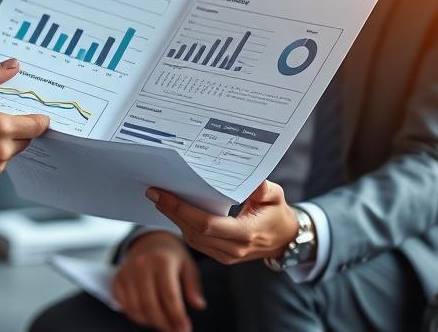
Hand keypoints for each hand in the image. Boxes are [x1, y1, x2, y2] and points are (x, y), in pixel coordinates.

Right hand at [0, 59, 48, 193]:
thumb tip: (11, 66)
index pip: (37, 125)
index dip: (41, 117)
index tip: (37, 110)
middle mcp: (0, 149)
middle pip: (28, 138)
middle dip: (22, 126)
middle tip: (7, 114)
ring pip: (14, 150)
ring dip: (8, 139)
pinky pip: (0, 162)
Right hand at [112, 231, 206, 331]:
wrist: (149, 242)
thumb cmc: (171, 258)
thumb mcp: (187, 265)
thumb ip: (193, 285)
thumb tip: (199, 305)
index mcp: (162, 261)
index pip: (169, 296)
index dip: (177, 316)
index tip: (185, 329)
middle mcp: (141, 265)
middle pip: (151, 304)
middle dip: (164, 324)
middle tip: (175, 331)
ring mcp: (126, 271)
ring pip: (136, 307)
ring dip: (151, 322)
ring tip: (164, 324)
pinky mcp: (117, 278)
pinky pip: (123, 304)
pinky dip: (135, 316)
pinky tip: (148, 317)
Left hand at [147, 180, 298, 264]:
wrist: (284, 239)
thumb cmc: (277, 213)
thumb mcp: (276, 196)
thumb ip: (265, 189)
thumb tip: (255, 181)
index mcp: (246, 233)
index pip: (207, 224)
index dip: (182, 210)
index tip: (164, 194)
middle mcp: (234, 248)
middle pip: (194, 232)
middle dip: (171, 212)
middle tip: (153, 192)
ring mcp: (226, 255)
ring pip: (192, 240)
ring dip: (174, 220)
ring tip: (160, 199)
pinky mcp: (221, 256)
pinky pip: (197, 243)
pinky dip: (183, 226)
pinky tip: (173, 211)